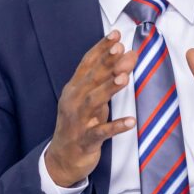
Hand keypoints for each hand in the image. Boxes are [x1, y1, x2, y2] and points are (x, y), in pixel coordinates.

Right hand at [45, 30, 137, 186]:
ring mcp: (78, 121)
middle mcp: (73, 101)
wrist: (62, 159)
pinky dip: (116, 126)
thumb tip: (129, 55)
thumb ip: (108, 78)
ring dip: (108, 89)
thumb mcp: (91, 99)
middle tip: (121, 49)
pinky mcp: (86, 140)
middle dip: (106, 63)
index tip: (116, 34)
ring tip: (124, 78)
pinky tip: (131, 122)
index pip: (87, 63)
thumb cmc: (80, 123)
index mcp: (74, 88)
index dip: (101, 48)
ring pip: (93, 101)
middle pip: (91, 79)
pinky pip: (101, 132)